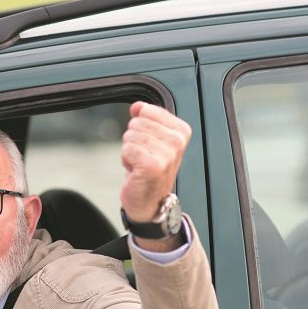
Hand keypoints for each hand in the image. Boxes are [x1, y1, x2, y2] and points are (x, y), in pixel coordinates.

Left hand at [120, 102, 190, 248]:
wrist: (150, 202)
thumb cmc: (151, 170)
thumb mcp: (152, 139)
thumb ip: (146, 118)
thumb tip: (137, 106)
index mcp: (181, 131)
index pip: (147, 110)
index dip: (141, 127)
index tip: (150, 144)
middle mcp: (177, 142)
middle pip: (137, 123)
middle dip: (134, 140)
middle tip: (144, 156)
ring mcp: (166, 154)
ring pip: (130, 136)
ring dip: (130, 151)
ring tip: (141, 164)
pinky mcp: (152, 165)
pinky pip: (126, 149)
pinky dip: (126, 160)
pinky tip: (137, 171)